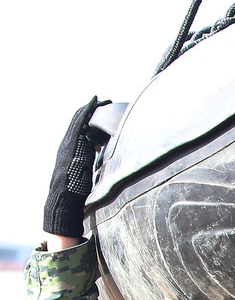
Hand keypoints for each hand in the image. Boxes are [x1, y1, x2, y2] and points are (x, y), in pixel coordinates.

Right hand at [43, 97, 109, 239]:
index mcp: (71, 151)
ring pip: (78, 120)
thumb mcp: (86, 175)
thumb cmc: (76, 192)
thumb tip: (106, 165)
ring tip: (102, 100)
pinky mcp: (72, 143)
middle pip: (78, 122)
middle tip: (104, 102)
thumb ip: (92, 166)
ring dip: (90, 109)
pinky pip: (80, 124)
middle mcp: (67, 144)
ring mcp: (68, 143)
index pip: (79, 132)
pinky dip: (87, 112)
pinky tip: (95, 105)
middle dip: (91, 111)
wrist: (64, 198)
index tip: (100, 113)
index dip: (89, 121)